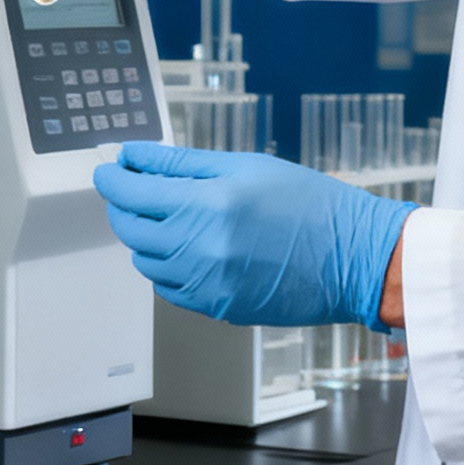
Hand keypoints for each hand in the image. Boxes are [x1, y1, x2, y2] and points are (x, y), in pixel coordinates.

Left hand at [94, 142, 415, 328]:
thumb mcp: (245, 166)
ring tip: (167, 216)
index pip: (133, 192)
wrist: (353, 256)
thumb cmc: (310, 204)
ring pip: (145, 261)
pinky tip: (189, 247)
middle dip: (123, 205)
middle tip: (132, 187)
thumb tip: (136, 156)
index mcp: (207, 204)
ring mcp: (207, 285)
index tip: (109, 169)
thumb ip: (182, 163)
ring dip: (144, 237)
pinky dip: (167, 266)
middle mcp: (201, 249)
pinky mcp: (217, 308)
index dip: (112, 178)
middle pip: (130, 229)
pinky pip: (170, 288)